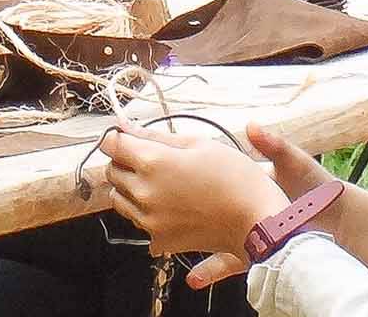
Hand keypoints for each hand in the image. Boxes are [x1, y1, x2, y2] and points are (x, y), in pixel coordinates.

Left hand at [100, 120, 289, 263]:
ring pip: (119, 199)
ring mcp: (149, 220)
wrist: (255, 220)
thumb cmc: (234, 177)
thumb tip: (126, 128)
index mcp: (153, 162)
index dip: (118, 138)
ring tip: (162, 184)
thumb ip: (156, 136)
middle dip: (125, 162)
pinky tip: (171, 206)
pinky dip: (147, 212)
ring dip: (131, 188)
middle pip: (112, 171)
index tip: (127, 138)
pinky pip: (138, 222)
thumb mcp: (199, 144)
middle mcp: (144, 192)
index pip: (112, 145)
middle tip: (152, 160)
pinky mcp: (158, 240)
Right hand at [183, 122, 337, 287]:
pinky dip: (210, 271)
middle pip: (205, 207)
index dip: (194, 173)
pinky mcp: (251, 253)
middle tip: (159, 208)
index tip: (169, 171)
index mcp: (247, 181)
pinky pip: (226, 263)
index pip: (215, 175)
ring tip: (167, 244)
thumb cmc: (316, 187)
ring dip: (190, 242)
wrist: (338, 223)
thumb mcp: (294, 163)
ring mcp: (243, 231)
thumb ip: (274, 146)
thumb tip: (252, 126)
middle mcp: (239, 207)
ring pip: (209, 238)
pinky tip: (195, 277)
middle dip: (184, 210)